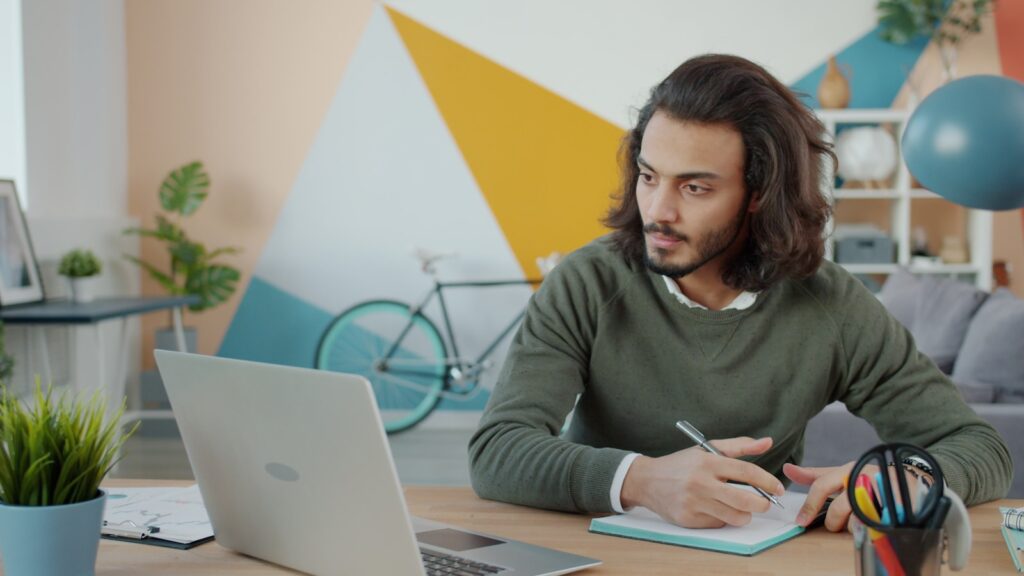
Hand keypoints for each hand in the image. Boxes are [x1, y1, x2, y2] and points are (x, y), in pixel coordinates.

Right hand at [621, 436, 785, 528]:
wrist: (646, 480)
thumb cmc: (681, 464)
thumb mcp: (706, 450)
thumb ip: (739, 445)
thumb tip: (767, 442)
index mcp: (707, 462)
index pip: (746, 471)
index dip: (768, 481)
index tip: (778, 488)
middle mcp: (700, 482)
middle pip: (745, 500)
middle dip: (763, 504)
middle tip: (765, 503)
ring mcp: (694, 503)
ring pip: (734, 517)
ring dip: (744, 514)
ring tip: (741, 507)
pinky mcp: (688, 519)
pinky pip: (718, 523)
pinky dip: (722, 518)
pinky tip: (714, 509)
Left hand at [784, 462, 921, 531]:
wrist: (908, 478)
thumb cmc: (868, 477)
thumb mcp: (842, 472)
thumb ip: (815, 475)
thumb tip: (788, 469)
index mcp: (848, 470)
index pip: (822, 486)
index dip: (809, 505)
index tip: (801, 521)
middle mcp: (863, 478)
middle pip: (838, 510)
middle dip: (834, 522)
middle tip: (837, 522)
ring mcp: (880, 493)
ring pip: (855, 522)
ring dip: (854, 527)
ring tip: (859, 520)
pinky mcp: (896, 508)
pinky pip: (874, 528)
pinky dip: (870, 529)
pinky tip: (873, 523)